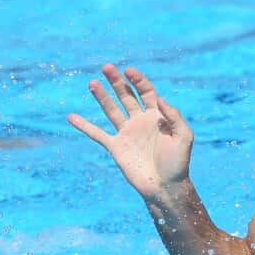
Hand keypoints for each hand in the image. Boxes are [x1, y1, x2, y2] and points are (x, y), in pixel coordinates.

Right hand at [68, 64, 193, 202]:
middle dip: (117, 81)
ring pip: (111, 110)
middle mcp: (140, 121)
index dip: (138, 80)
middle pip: (126, 95)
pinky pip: (97, 134)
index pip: (146, 91)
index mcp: (157, 116)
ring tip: (92, 83)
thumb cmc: (178, 163)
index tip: (129, 71)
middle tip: (106, 67)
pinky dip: (84, 126)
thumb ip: (174, 116)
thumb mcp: (184, 137)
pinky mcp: (116, 147)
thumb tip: (159, 98)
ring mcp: (127, 133)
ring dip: (101, 96)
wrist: (165, 187)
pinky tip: (71, 117)